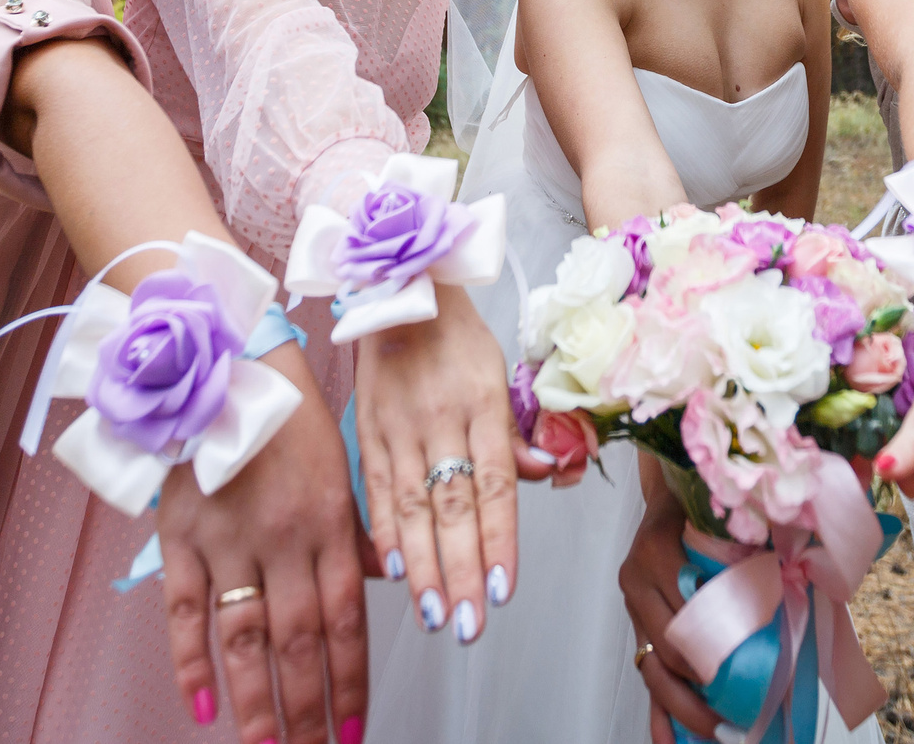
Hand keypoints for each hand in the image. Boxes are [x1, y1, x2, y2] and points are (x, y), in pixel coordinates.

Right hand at [158, 341, 371, 743]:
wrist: (225, 364)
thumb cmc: (286, 419)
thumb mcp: (340, 471)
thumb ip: (352, 539)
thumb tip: (369, 592)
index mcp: (332, 524)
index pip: (347, 622)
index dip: (350, 683)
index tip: (351, 731)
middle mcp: (285, 539)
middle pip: (300, 643)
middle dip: (308, 711)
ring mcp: (230, 540)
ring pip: (247, 639)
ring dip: (258, 703)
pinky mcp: (181, 536)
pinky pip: (186, 612)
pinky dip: (191, 664)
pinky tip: (204, 708)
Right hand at [354, 284, 543, 644]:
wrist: (398, 291)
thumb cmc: (457, 339)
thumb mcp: (498, 373)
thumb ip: (514, 432)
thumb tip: (547, 472)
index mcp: (482, 404)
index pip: (495, 486)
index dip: (499, 540)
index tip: (503, 589)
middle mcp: (439, 420)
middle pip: (452, 507)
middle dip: (462, 571)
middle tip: (470, 624)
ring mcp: (398, 427)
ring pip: (412, 507)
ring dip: (423, 566)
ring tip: (436, 613)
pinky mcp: (366, 430)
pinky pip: (375, 489)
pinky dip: (383, 532)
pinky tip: (392, 572)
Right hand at [619, 466, 725, 743]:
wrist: (667, 489)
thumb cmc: (702, 500)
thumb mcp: (723, 512)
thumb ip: (751, 537)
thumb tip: (803, 571)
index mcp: (657, 551)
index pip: (683, 612)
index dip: (713, 646)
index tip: (748, 671)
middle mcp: (637, 581)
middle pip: (665, 648)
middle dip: (700, 689)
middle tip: (738, 719)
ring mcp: (633, 606)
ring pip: (651, 668)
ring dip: (682, 708)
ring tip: (717, 735)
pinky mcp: (636, 625)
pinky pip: (643, 673)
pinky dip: (656, 711)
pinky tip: (668, 742)